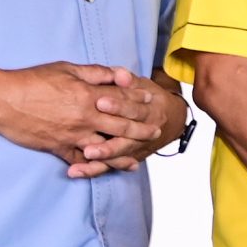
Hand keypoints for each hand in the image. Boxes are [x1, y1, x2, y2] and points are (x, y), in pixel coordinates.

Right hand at [0, 62, 163, 174]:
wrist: (2, 101)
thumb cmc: (33, 81)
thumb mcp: (67, 69)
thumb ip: (97, 72)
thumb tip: (121, 74)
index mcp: (89, 95)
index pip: (123, 100)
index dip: (140, 102)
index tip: (151, 103)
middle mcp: (86, 117)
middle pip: (123, 126)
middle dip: (142, 129)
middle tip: (155, 131)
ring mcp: (74, 135)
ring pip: (107, 148)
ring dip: (125, 153)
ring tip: (139, 157)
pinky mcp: (60, 148)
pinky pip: (82, 161)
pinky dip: (96, 167)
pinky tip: (107, 170)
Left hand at [72, 71, 186, 176]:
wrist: (171, 119)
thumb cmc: (149, 99)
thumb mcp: (143, 86)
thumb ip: (129, 81)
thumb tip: (121, 74)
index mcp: (150, 111)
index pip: (134, 110)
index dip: (119, 106)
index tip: (100, 102)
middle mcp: (145, 132)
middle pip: (126, 139)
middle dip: (108, 143)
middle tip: (88, 144)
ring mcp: (136, 147)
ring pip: (119, 155)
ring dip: (101, 158)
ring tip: (83, 157)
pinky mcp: (127, 157)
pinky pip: (110, 167)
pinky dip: (93, 170)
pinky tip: (75, 171)